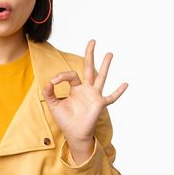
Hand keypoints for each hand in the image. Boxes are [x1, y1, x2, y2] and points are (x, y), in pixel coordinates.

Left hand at [43, 39, 127, 160]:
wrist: (74, 133)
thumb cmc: (65, 119)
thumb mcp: (53, 104)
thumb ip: (49, 93)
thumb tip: (48, 82)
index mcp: (75, 88)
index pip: (70, 75)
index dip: (61, 76)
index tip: (53, 82)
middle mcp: (86, 89)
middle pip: (89, 68)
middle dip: (90, 55)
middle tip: (92, 41)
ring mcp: (94, 95)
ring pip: (101, 77)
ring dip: (106, 65)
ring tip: (110, 53)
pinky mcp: (99, 104)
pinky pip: (111, 97)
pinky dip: (118, 92)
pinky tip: (125, 84)